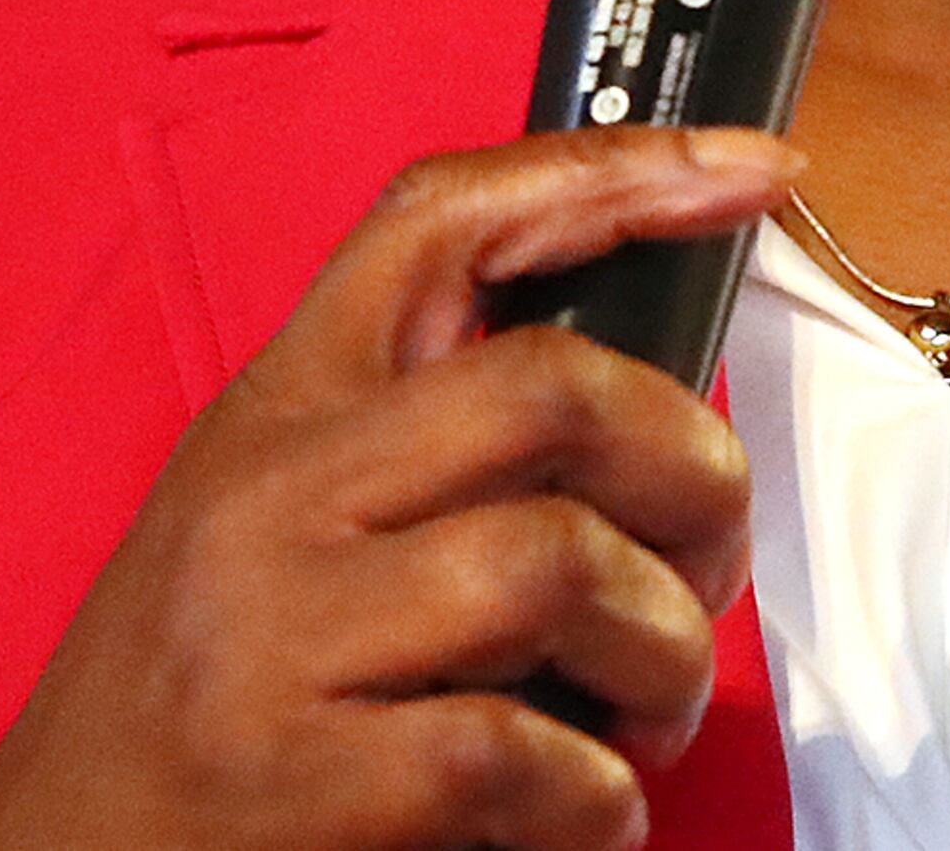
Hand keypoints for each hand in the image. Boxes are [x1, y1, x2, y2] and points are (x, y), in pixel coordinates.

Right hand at [0, 126, 793, 850]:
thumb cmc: (196, 702)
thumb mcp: (274, 514)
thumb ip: (419, 437)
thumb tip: (639, 402)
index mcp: (277, 406)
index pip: (445, 221)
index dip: (616, 170)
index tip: (753, 163)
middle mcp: (272, 492)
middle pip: (551, 387)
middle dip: (693, 469)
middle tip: (711, 564)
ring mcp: (273, 631)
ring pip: (557, 561)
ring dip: (663, 647)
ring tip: (652, 711)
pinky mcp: (288, 778)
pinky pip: (510, 750)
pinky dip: (595, 799)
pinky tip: (588, 818)